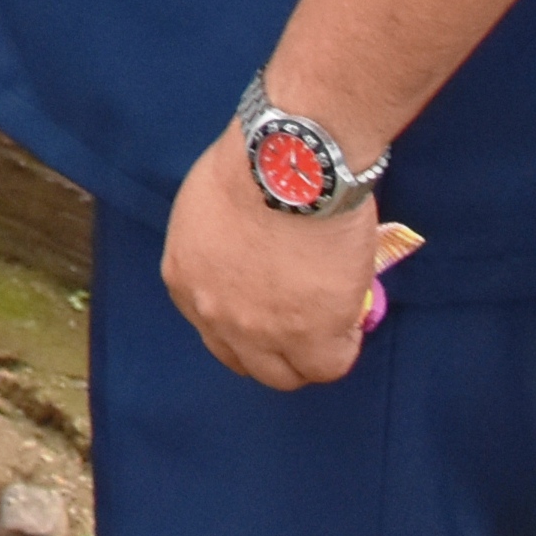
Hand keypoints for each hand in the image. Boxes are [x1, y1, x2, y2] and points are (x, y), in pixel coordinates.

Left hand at [162, 119, 379, 387]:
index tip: (272, 309)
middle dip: (274, 350)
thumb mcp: (208, 209)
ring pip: (285, 374)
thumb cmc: (251, 164)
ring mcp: (260, 330)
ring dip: (308, 355)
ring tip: (332, 323)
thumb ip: (219, 248)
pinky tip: (351, 318)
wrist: (288, 161)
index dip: (247, 324)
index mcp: (184, 279)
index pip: (213, 329)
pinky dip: (344, 346)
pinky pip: (329, 365)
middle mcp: (213, 314)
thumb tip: (251, 256)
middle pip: (245, 361)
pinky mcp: (308, 334)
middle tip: (304, 324)